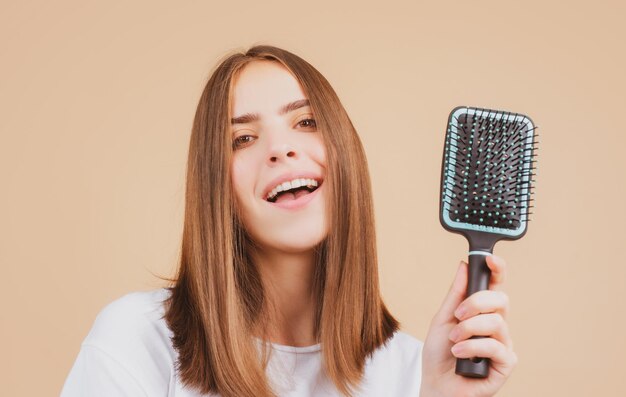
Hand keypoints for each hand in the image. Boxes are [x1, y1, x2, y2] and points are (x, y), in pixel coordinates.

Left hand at [419, 255, 516, 396]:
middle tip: (458, 315)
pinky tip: (460, 354)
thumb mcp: (442, 319)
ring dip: (468, 330)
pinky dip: (472, 348)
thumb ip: (455, 295)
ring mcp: (503, 344)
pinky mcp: (506, 363)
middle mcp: (497, 326)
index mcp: (482, 312)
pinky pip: (496, 346)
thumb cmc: (439, 354)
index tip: (489, 258)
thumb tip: (463, 267)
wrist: (436, 385)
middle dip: (476, 303)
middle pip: (501, 300)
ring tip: (454, 341)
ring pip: (496, 322)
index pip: (495, 286)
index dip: (497, 270)